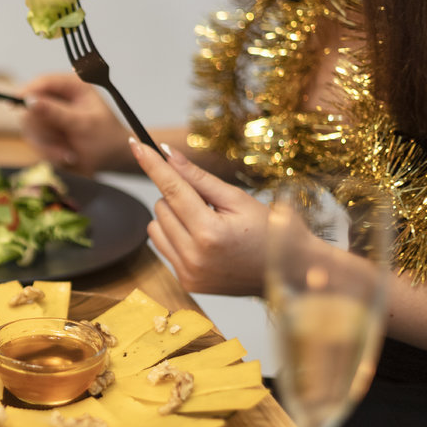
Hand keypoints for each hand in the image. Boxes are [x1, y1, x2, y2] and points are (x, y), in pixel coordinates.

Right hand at [20, 73, 132, 174]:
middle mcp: (57, 98)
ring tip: (69, 153)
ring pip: (29, 128)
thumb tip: (30, 101)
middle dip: (43, 129)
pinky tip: (67, 155)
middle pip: (29, 107)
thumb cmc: (106, 137)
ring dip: (47, 145)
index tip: (16, 104)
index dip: (27, 93)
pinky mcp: (45, 134)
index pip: (41, 83)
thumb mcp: (83, 124)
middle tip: (61, 141)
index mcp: (71, 86)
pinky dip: (49, 153)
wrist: (112, 160)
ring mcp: (49, 117)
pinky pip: (34, 142)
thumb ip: (56, 112)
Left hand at [130, 137, 269, 296]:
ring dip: (173, 217)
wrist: (291, 272)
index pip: (172, 189)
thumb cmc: (272, 231)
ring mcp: (188, 274)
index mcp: (210, 233)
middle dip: (179, 196)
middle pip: (161, 206)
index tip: (136, 143)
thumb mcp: (238, 199)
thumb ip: (200, 178)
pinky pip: (162, 246)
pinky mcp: (186, 283)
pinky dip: (175, 236)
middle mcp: (194, 257)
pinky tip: (202, 240)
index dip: (152, 164)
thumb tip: (167, 155)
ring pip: (155, 226)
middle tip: (209, 202)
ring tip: (207, 222)